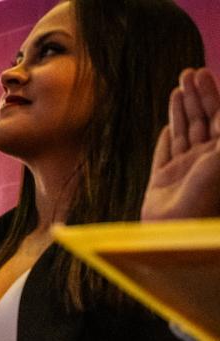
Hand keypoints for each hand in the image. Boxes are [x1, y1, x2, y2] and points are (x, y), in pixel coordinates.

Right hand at [144, 68, 219, 221]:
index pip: (219, 116)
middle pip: (203, 120)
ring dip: (181, 110)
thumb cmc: (206, 197)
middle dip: (196, 96)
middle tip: (188, 72)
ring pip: (184, 133)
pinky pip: (164, 156)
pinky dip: (166, 141)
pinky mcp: (162, 182)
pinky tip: (167, 128)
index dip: (211, 94)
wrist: (177, 232)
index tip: (201, 74)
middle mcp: (205, 159)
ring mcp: (183, 170)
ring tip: (177, 88)